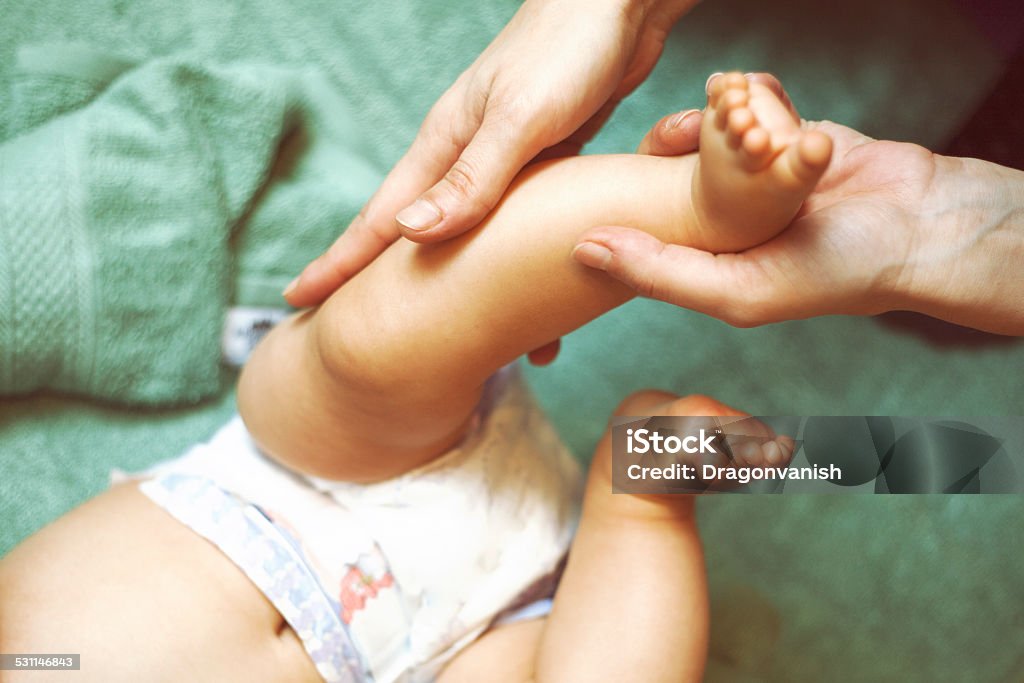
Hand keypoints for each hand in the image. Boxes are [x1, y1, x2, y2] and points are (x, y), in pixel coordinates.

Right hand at [285, 0, 696, 307]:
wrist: (619, 5)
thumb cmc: (567, 50)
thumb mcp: (517, 118)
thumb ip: (470, 178)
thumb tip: (409, 233)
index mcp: (443, 145)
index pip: (379, 217)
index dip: (339, 263)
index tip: (299, 301)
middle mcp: (462, 156)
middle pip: (409, 231)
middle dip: (377, 277)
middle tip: (348, 323)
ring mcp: (499, 161)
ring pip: (458, 233)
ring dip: (441, 276)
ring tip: (432, 324)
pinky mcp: (537, 164)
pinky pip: (505, 224)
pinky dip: (496, 258)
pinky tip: (511, 282)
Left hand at [574, 102, 942, 325]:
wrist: (921, 225)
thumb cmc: (833, 273)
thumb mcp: (735, 291)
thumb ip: (658, 272)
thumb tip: (583, 248)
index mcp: (704, 258)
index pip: (640, 227)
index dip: (621, 198)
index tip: (613, 177)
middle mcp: (726, 217)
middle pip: (666, 169)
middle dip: (667, 145)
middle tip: (679, 136)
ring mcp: (758, 174)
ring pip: (706, 128)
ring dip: (710, 115)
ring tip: (723, 114)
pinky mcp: (790, 135)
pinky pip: (754, 102)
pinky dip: (756, 94)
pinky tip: (762, 98)